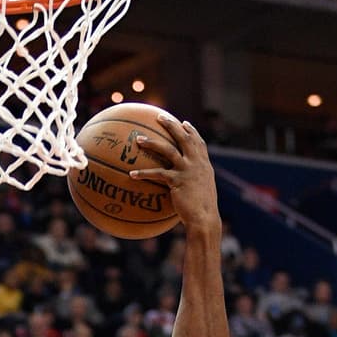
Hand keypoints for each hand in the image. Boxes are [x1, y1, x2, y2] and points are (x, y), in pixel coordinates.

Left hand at [130, 115, 219, 232]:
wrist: (204, 219)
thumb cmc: (203, 213)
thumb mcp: (203, 194)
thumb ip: (195, 185)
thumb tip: (185, 188)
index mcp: (204, 166)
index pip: (199, 143)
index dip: (192, 132)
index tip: (184, 123)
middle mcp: (197, 164)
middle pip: (183, 138)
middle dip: (171, 125)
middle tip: (159, 116)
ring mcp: (187, 171)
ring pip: (168, 150)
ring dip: (152, 143)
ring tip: (139, 139)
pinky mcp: (177, 181)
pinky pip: (157, 174)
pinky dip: (144, 174)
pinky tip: (132, 175)